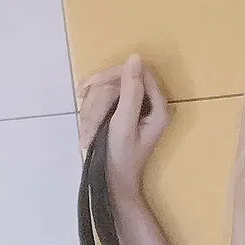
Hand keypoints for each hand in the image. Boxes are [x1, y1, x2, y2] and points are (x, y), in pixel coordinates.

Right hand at [76, 54, 170, 204]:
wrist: (112, 186)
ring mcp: (134, 109)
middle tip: (88, 127)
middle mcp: (149, 104)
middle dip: (98, 102)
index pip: (137, 73)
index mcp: (158, 106)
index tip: (90, 88)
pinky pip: (101, 102)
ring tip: (86, 136)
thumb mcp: (124, 124)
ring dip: (90, 112)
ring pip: (106, 91)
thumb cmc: (121, 159)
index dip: (113, 76)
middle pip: (118, 81)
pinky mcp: (120, 114)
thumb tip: (135, 58)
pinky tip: (86, 132)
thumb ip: (130, 91)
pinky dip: (90, 115)